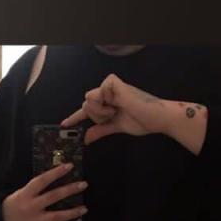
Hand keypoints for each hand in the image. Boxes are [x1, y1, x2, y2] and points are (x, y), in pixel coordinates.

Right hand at [2, 163, 88, 220]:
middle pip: (53, 197)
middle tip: (84, 184)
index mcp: (25, 194)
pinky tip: (74, 220)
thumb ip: (37, 189)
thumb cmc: (14, 205)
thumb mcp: (21, 193)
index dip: (56, 172)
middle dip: (70, 190)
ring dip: (72, 212)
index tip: (69, 166)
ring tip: (84, 208)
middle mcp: (30, 207)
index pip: (42, 180)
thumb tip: (57, 180)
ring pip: (57, 216)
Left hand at [61, 72, 207, 154]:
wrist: (155, 118)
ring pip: (88, 101)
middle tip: (113, 116)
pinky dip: (104, 104)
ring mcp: (108, 86)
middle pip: (86, 106)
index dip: (75, 118)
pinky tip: (117, 103)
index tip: (64, 125)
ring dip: (101, 111)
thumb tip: (86, 139)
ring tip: (117, 110)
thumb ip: (100, 131)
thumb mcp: (115, 127)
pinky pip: (95, 94)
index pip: (87, 111)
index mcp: (107, 103)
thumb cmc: (141, 120)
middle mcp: (106, 93)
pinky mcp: (111, 82)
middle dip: (97, 116)